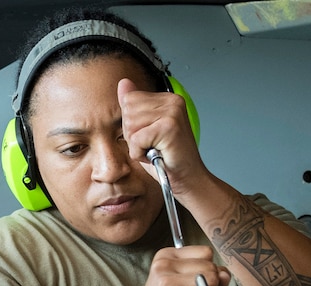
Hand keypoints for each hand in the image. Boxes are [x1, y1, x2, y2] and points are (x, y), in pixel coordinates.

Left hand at [117, 77, 207, 196]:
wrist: (187, 178)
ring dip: (137, 145)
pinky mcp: (168, 127)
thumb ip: (134, 105)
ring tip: (156, 149)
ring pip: (130, 126)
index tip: (150, 135)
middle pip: (127, 112)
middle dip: (133, 134)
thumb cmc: (166, 158)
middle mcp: (172, 101)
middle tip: (153, 145)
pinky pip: (136, 140)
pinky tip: (156, 155)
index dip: (132, 124)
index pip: (129, 100)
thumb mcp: (144, 129)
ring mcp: (172, 113)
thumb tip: (123, 82)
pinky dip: (140, 153)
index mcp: (166, 99)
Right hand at [120, 246, 231, 285]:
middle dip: (209, 284)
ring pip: (212, 280)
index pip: (205, 252)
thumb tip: (224, 274)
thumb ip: (205, 271)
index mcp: (163, 256)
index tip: (193, 283)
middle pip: (210, 266)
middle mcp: (163, 266)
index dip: (207, 268)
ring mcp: (167, 282)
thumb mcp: (181, 282)